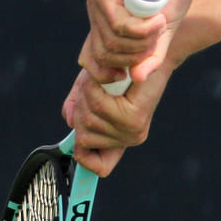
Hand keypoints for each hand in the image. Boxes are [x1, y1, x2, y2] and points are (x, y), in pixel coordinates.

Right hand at [62, 59, 176, 176]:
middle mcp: (129, 138)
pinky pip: (98, 107)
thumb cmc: (120, 72)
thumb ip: (77, 109)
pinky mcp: (134, 117)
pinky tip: (102, 82)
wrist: (151, 53)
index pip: (101, 167)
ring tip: (98, 83)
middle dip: (78, 109)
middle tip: (92, 89)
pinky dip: (92, 90)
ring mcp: (132, 130)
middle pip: (82, 136)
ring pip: (87, 121)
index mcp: (121, 138)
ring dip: (85, 97)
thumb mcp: (91, 94)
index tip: (81, 145)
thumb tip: (70, 122)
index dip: (86, 159)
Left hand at [79, 0, 196, 88]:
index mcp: (104, 22)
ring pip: (111, 40)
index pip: (92, 58)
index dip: (107, 72)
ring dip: (141, 41)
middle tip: (156, 41)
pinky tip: (157, 21)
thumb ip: (151, 54)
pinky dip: (141, 29)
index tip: (129, 74)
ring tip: (160, 26)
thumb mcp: (162, 30)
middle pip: (103, 53)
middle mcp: (96, 11)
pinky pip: (117, 24)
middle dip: (134, 56)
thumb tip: (137, 79)